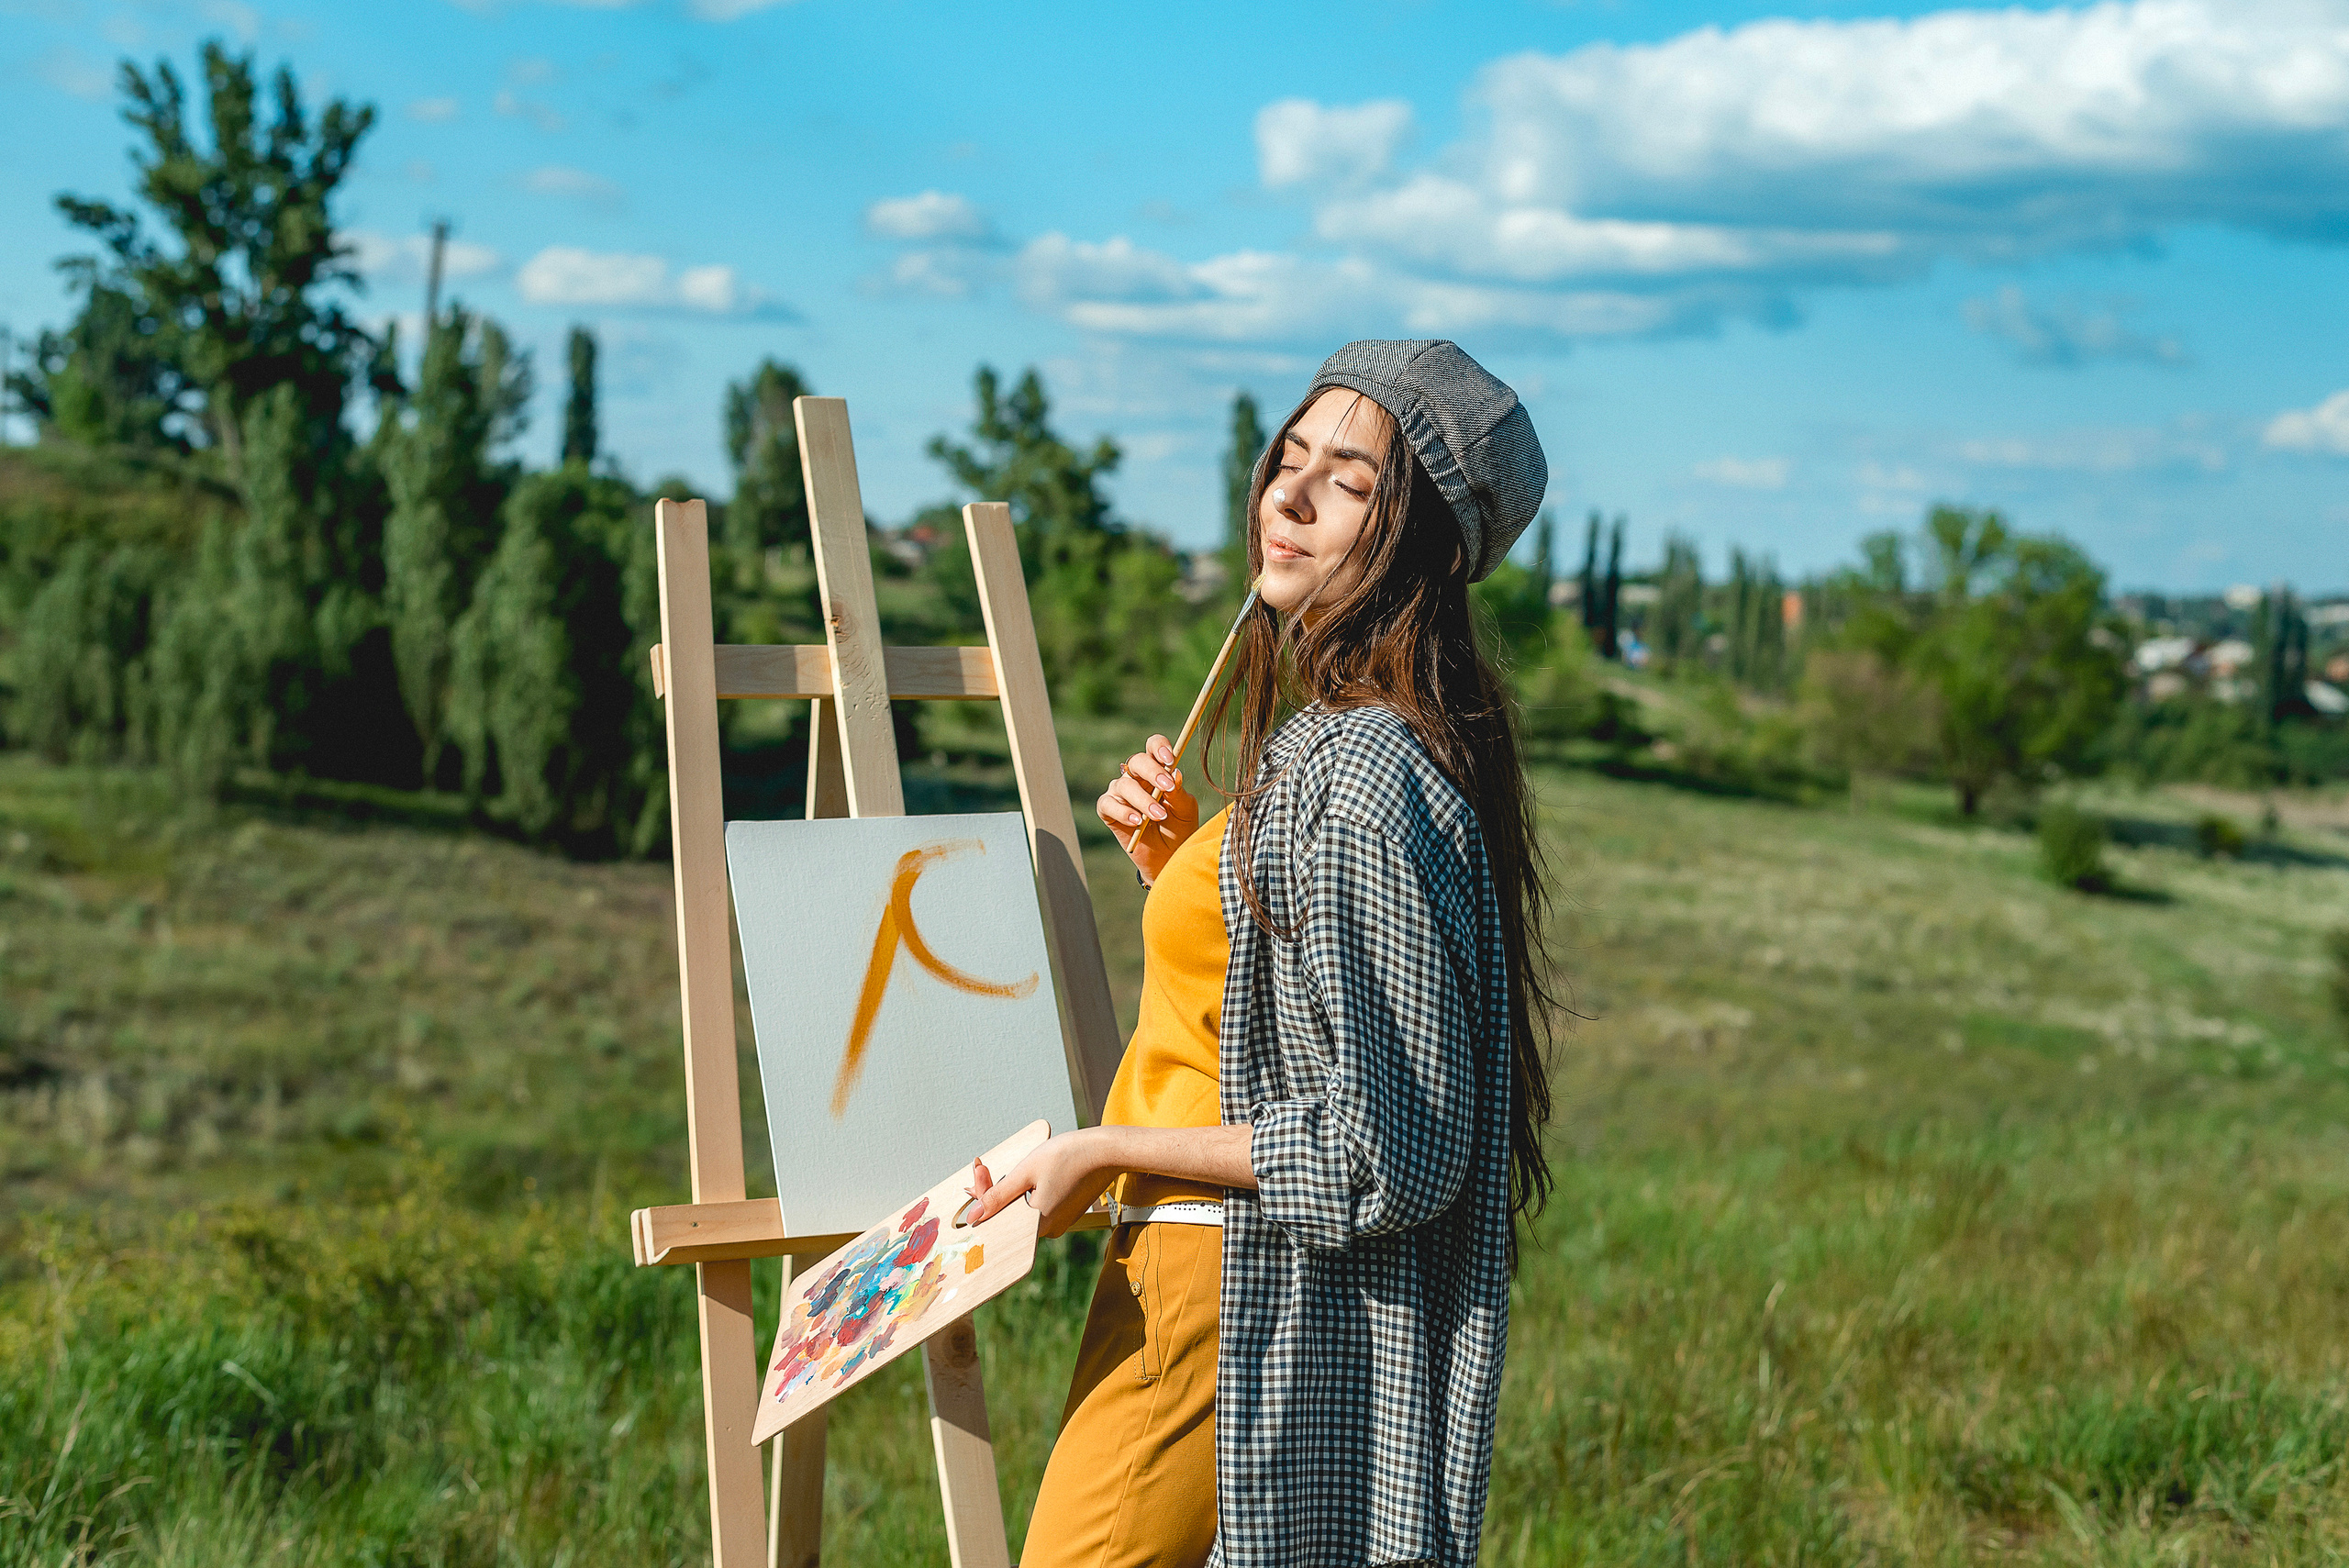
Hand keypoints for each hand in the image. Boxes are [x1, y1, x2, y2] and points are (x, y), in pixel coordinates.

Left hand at [966, 1127, 1121, 1237]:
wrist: (1107, 1152)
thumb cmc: (1069, 1157)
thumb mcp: (1026, 1172)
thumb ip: (997, 1196)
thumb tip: (973, 1215)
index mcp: (1038, 1224)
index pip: (997, 1216)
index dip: (982, 1193)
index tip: (977, 1168)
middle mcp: (1049, 1230)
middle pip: (1009, 1213)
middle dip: (993, 1191)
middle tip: (980, 1168)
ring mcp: (1059, 1222)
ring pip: (1022, 1209)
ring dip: (1008, 1190)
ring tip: (995, 1171)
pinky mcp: (1065, 1212)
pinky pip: (1036, 1206)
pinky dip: (1024, 1192)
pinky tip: (1019, 1177)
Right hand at [1096, 734, 1198, 883]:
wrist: (1169, 857)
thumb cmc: (1179, 829)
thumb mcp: (1185, 810)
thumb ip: (1179, 793)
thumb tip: (1175, 773)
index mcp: (1157, 770)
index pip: (1153, 746)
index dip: (1159, 747)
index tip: (1170, 759)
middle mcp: (1136, 777)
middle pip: (1136, 761)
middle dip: (1152, 771)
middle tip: (1166, 787)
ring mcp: (1120, 793)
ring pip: (1124, 785)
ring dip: (1143, 800)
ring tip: (1159, 817)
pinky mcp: (1108, 811)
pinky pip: (1108, 804)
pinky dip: (1123, 812)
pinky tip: (1137, 822)